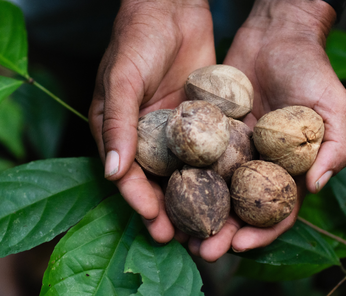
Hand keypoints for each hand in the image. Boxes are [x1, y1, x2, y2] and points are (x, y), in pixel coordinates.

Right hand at [89, 0, 214, 242]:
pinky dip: (217, 170)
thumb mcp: (122, 78)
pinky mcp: (202, 120)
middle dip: (172, 210)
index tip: (157, 225)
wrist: (173, 7)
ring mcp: (176, 130)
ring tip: (212, 224)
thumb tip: (113, 174)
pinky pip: (209, 149)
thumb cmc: (137, 38)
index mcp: (120, 132)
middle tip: (188, 238)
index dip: (140, 202)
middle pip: (159, 181)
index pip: (128, 176)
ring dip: (197, 198)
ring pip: (186, 172)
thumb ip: (118, 123)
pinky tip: (232, 189)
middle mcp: (147, 137)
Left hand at [188, 0, 345, 260]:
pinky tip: (167, 190)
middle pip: (241, 207)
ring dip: (199, 212)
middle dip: (223, 232)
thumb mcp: (334, 106)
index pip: (278, 210)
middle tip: (202, 252)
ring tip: (179, 231)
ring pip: (215, 188)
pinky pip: (198, 156)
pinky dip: (185, 175)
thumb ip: (335, 146)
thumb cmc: (312, 69)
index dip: (262, 232)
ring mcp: (236, 149)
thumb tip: (315, 186)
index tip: (241, 245)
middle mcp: (261, 164)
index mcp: (291, 168)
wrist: (277, 34)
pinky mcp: (214, 130)